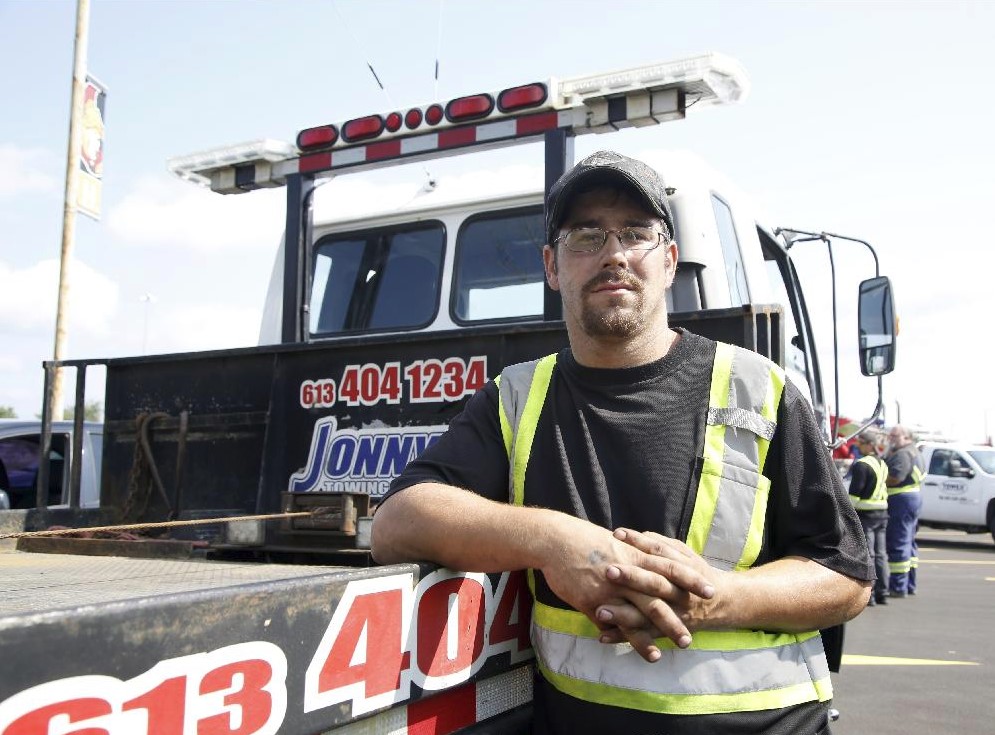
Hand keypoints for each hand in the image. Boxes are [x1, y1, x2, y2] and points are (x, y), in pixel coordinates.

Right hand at [538, 516, 713, 660]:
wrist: (555, 541)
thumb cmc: (582, 540)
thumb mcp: (612, 543)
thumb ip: (630, 554)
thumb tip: (643, 558)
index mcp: (633, 555)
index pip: (669, 567)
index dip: (690, 578)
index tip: (710, 589)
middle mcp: (627, 572)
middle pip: (661, 593)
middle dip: (682, 610)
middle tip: (702, 623)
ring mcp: (613, 588)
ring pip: (644, 611)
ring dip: (664, 630)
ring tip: (681, 645)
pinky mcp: (596, 601)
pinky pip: (619, 624)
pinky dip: (634, 639)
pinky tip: (648, 652)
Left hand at [593, 529, 724, 650]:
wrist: (721, 604)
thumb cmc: (696, 573)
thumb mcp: (686, 555)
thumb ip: (665, 546)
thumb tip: (642, 535)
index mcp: (682, 569)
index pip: (659, 553)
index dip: (639, 543)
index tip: (616, 534)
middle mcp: (678, 592)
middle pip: (654, 583)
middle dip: (632, 578)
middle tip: (608, 571)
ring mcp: (673, 614)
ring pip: (647, 614)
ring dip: (623, 614)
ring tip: (600, 610)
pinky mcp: (666, 632)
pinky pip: (644, 636)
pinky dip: (623, 637)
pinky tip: (603, 636)